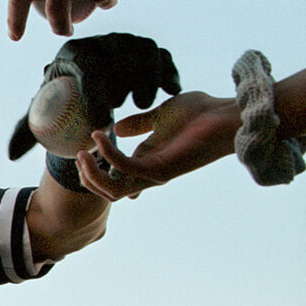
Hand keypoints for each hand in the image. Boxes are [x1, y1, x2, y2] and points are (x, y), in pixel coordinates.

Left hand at [9, 33, 180, 159]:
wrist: (86, 86)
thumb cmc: (62, 99)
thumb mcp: (43, 111)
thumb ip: (27, 130)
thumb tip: (11, 155)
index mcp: (73, 53)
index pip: (87, 69)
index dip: (95, 94)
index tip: (101, 123)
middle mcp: (102, 41)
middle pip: (119, 55)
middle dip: (124, 80)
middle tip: (123, 108)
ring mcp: (126, 41)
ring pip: (144, 51)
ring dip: (147, 76)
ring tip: (140, 105)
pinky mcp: (147, 48)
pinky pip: (162, 55)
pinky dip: (168, 72)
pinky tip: (170, 93)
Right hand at [74, 92, 240, 200]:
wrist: (226, 114)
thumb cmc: (201, 113)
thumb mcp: (161, 115)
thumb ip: (140, 124)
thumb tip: (118, 129)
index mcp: (148, 162)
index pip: (115, 180)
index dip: (96, 173)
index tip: (85, 155)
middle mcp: (149, 173)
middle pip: (108, 192)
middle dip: (88, 177)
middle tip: (79, 154)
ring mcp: (154, 174)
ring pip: (111, 190)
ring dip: (92, 174)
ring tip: (83, 152)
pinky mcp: (160, 169)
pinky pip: (123, 168)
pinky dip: (107, 154)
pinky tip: (100, 136)